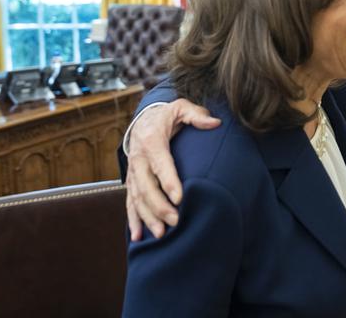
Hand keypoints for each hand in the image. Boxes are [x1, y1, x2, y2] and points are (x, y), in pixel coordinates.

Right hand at [126, 99, 220, 240]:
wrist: (143, 119)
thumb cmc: (167, 116)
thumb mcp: (181, 108)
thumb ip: (197, 115)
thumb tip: (215, 123)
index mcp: (152, 141)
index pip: (160, 163)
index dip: (169, 181)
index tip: (179, 198)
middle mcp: (139, 159)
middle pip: (147, 186)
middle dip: (159, 206)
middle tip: (175, 221)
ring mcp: (133, 172)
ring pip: (137, 198)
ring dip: (148, 217)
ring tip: (160, 234)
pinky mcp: (132, 181)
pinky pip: (129, 202)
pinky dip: (133, 220)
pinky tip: (137, 237)